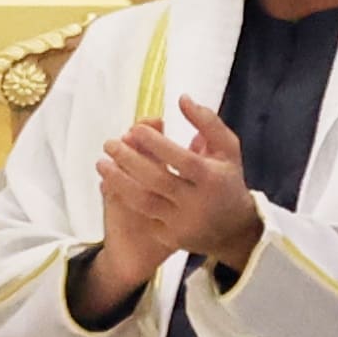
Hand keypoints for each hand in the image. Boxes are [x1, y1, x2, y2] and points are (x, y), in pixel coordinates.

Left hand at [81, 95, 263, 319]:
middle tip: (109, 143)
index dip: (156, 143)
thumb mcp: (228, 149)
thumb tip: (182, 98)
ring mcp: (183, 223)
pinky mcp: (171, 238)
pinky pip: (142, 217)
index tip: (134, 128)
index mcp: (212, 178)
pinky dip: (124, 201)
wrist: (236, 230)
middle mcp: (198, 203)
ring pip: (144, 202)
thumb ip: (208, 122)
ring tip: (101, 164)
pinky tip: (109, 184)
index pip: (181, 159)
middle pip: (157, 180)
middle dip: (129, 160)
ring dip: (118, 182)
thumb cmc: (227, 180)